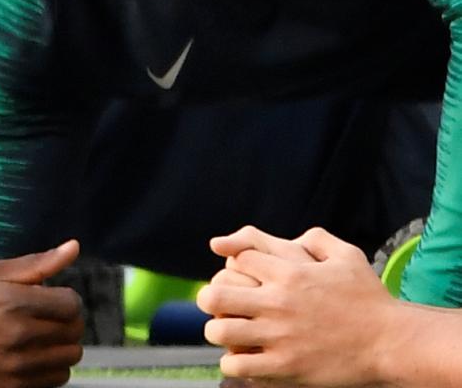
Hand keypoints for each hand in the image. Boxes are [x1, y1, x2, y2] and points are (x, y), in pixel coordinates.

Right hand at [0, 240, 84, 387]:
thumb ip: (36, 263)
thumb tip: (74, 247)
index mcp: (14, 301)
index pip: (72, 304)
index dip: (65, 298)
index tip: (51, 298)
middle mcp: (19, 334)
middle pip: (74, 330)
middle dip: (66, 320)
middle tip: (45, 316)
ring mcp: (18, 364)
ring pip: (70, 356)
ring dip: (61, 344)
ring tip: (39, 336)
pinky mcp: (16, 386)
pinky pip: (58, 378)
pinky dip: (51, 366)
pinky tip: (32, 355)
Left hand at [199, 226, 401, 385]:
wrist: (392, 343)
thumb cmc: (370, 299)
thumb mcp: (347, 256)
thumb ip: (316, 238)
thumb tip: (292, 235)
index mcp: (289, 273)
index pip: (235, 260)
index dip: (233, 266)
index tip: (242, 278)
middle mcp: (278, 303)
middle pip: (215, 295)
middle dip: (210, 299)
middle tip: (219, 306)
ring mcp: (280, 337)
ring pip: (219, 331)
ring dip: (218, 332)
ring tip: (230, 333)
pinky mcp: (286, 367)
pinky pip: (237, 365)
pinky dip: (233, 362)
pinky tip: (245, 358)